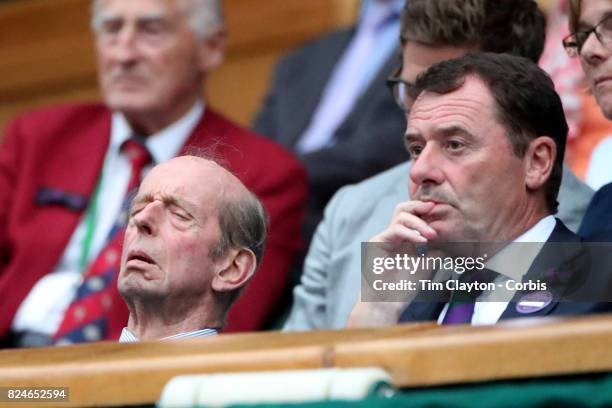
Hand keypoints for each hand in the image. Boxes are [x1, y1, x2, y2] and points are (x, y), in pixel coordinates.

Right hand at [347, 201, 437, 327]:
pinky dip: (410, 232)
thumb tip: (451, 237)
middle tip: (436, 209)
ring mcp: (384, 238)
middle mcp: (393, 235)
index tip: (443, 211)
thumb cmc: (404, 287)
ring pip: (400, 216)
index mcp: (405, 239)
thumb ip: (436, 249)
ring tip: (432, 234)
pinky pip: (394, 230)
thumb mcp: (426, 264)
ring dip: (419, 222)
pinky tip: (422, 240)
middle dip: (420, 206)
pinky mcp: (376, 243)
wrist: (387, 303)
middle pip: (403, 209)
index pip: (414, 216)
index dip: (426, 211)